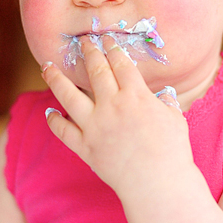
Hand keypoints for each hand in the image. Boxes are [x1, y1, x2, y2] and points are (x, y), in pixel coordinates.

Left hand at [41, 35, 193, 193]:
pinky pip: (64, 131)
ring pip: (68, 96)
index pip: (120, 64)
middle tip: (82, 41)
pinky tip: (50, 113)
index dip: (112, 48)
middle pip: (96, 71)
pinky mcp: (85, 147)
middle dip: (88, 52)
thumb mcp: (175, 119)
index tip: (106, 39)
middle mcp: (111, 106)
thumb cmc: (173, 152)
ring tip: (47, 66)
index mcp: (135, 95)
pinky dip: (54, 122)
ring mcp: (94, 126)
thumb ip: (166, 103)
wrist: (157, 183)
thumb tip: (165, 95)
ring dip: (56, 78)